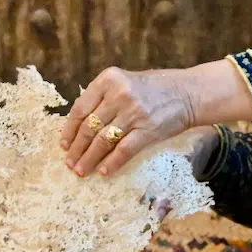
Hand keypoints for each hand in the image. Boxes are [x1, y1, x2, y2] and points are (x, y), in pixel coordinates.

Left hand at [60, 61, 251, 177]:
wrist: (187, 93)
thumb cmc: (154, 89)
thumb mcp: (125, 82)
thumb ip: (104, 97)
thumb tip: (79, 126)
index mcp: (109, 79)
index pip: (80, 108)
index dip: (69, 130)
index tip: (64, 145)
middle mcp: (119, 94)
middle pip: (89, 127)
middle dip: (77, 149)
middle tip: (70, 163)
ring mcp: (134, 113)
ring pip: (103, 141)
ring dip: (89, 159)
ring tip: (81, 171)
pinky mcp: (148, 130)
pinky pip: (123, 150)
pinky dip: (112, 162)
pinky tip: (103, 171)